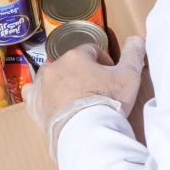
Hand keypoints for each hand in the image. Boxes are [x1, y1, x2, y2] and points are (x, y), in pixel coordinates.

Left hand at [24, 36, 146, 152]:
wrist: (85, 132)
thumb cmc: (108, 101)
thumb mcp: (129, 76)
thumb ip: (133, 55)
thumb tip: (136, 38)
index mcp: (76, 57)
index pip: (91, 51)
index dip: (102, 61)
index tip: (110, 75)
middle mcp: (55, 66)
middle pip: (70, 64)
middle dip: (81, 73)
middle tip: (94, 89)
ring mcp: (41, 85)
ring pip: (51, 77)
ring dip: (61, 82)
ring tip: (74, 99)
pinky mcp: (33, 104)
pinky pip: (33, 93)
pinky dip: (42, 95)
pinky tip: (51, 102)